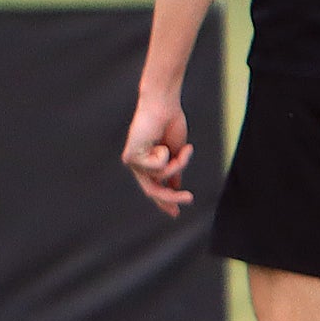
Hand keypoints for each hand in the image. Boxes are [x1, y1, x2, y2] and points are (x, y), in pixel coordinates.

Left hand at [122, 90, 194, 212]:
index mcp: (148, 165)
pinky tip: (162, 144)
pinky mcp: (130, 156)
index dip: (165, 202)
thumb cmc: (170, 123)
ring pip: (160, 177)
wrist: (163, 106)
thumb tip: (176, 188)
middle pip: (153, 191)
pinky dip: (166, 156)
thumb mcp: (176, 153)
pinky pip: (155, 168)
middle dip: (171, 197)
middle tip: (189, 198)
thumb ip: (174, 170)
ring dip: (178, 165)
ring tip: (184, 149)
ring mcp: (132, 161)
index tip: (176, 214)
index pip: (155, 189)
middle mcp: (137, 165)